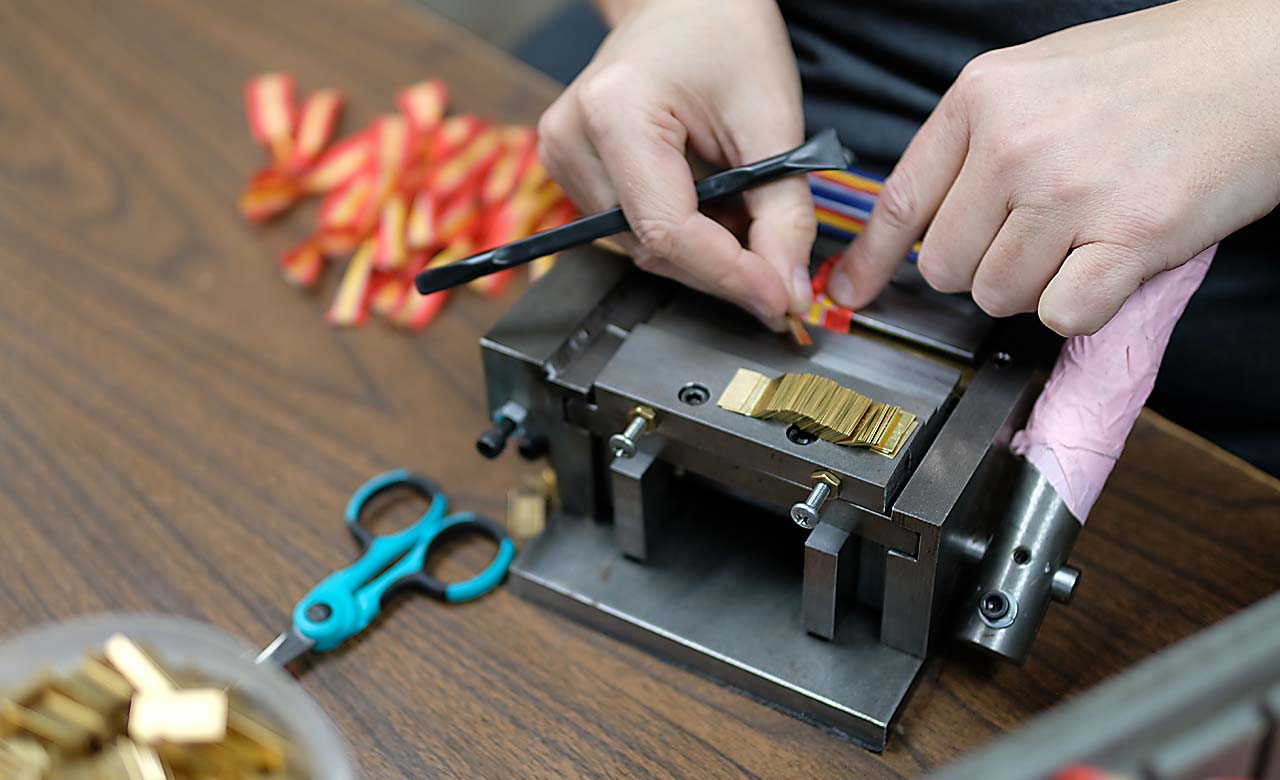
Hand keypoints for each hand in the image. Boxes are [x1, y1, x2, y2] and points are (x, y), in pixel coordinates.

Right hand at [537, 0, 814, 327]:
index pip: (668, 229)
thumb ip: (782, 212)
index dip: (727, 274)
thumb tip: (785, 290)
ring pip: (642, 250)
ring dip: (704, 255)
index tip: (779, 300)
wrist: (682, 3)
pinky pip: (632, 232)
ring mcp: (562, 158)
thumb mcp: (771, 118)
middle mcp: (571, 140)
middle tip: (782, 277)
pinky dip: (683, 237)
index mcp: (615, 114)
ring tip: (750, 222)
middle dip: (723, 271)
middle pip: (652, 248)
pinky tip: (716, 212)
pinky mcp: (570, 171)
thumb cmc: (723, 33)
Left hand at [826, 0, 1279, 335]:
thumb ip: (976, 144)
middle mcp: (1014, 143)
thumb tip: (926, 221)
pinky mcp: (1127, 237)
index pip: (898, 202)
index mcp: (981, 98)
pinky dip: (1084, 306)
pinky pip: (1062, 316)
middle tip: (1039, 237)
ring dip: (1038, 285)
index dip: (870, 261)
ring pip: (999, 297)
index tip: (851, 293)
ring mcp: (1068, 191)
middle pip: (946, 267)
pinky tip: (1111, 262)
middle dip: (984, 267)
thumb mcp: (1039, 79)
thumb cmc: (1158, 72)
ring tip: (1086, 235)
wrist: (1265, 59)